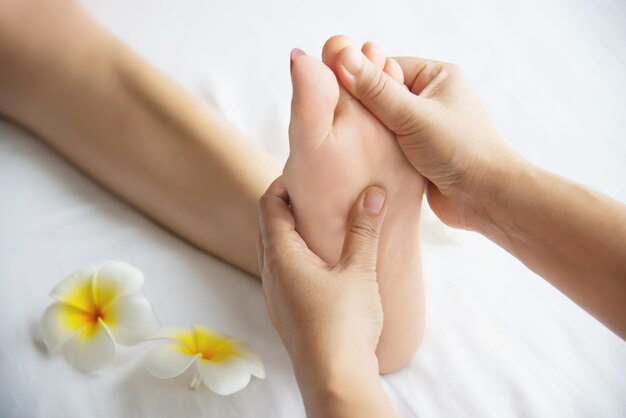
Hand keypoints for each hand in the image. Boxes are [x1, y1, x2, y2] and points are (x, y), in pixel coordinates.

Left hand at [257, 177, 386, 371]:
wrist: (334, 378)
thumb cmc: (343, 324)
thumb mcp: (359, 270)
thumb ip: (364, 229)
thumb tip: (373, 192)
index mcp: (281, 256)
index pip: (269, 204)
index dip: (283, 183)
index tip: (307, 172)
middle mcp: (271, 273)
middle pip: (268, 225)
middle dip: (287, 204)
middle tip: (316, 192)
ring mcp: (275, 295)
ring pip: (274, 251)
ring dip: (291, 231)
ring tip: (321, 223)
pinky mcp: (286, 312)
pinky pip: (283, 272)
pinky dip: (296, 255)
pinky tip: (323, 262)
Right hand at [329, 43, 521, 229]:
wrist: (486, 198)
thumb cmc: (460, 150)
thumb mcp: (412, 115)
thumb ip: (375, 89)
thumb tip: (343, 55)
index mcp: (437, 76)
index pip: (385, 67)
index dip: (360, 80)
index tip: (337, 94)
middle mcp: (432, 98)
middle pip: (381, 95)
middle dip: (364, 110)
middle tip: (343, 122)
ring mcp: (425, 127)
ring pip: (382, 123)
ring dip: (369, 134)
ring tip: (353, 143)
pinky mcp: (418, 152)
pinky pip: (388, 145)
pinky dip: (377, 152)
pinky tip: (364, 159)